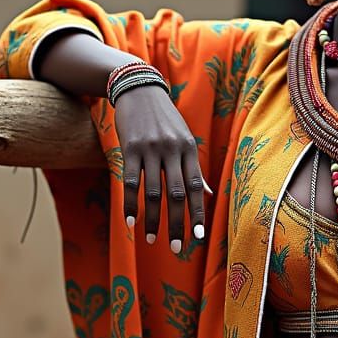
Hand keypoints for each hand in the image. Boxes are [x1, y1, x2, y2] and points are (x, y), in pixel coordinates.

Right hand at [114, 85, 207, 252]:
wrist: (140, 89)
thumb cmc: (165, 120)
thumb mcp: (185, 139)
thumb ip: (193, 167)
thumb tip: (206, 194)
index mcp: (190, 150)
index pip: (195, 187)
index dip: (197, 213)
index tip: (198, 237)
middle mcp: (173, 150)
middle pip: (176, 194)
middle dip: (177, 223)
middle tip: (176, 248)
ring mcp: (151, 149)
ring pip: (153, 191)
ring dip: (152, 219)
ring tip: (151, 239)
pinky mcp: (130, 148)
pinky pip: (131, 181)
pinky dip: (130, 203)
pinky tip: (130, 221)